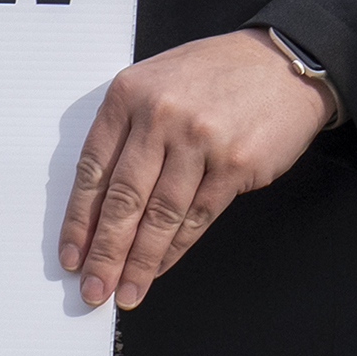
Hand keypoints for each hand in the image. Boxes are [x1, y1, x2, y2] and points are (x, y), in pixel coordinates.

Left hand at [60, 24, 332, 309]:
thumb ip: (127, 132)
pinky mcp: (235, 163)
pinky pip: (196, 217)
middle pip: (123, 199)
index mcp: (130, 94)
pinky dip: (175, 249)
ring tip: (126, 292)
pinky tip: (160, 268)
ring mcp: (200, 139)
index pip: (93, 169)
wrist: (284, 63)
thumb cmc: (217, 75)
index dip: (79, 221)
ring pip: (159, 216)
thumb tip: (99, 209)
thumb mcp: (158, 84)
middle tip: (93, 289)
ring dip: (138, 262)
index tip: (71, 257)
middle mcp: (161, 114)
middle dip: (104, 253)